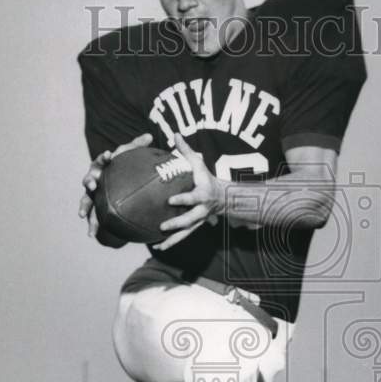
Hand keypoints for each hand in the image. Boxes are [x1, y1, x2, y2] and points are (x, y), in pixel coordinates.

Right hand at [78, 133, 152, 237]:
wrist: (117, 186)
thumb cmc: (123, 168)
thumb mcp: (130, 157)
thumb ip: (137, 147)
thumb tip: (149, 136)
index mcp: (102, 167)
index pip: (102, 161)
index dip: (104, 158)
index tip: (109, 156)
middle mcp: (94, 180)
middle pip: (89, 179)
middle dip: (89, 181)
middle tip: (92, 184)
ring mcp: (92, 196)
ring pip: (86, 201)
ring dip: (84, 207)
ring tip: (82, 215)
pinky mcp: (95, 209)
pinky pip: (92, 218)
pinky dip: (92, 226)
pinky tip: (91, 235)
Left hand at [152, 134, 225, 251]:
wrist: (222, 197)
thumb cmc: (206, 178)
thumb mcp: (199, 164)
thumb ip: (186, 150)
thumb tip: (175, 133)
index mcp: (201, 194)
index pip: (192, 197)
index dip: (183, 199)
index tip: (170, 200)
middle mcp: (200, 211)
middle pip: (188, 219)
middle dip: (176, 224)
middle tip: (162, 226)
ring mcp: (198, 221)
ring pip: (185, 233)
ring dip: (172, 240)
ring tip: (158, 246)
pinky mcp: (194, 228)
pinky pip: (182, 237)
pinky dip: (171, 243)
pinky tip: (158, 247)